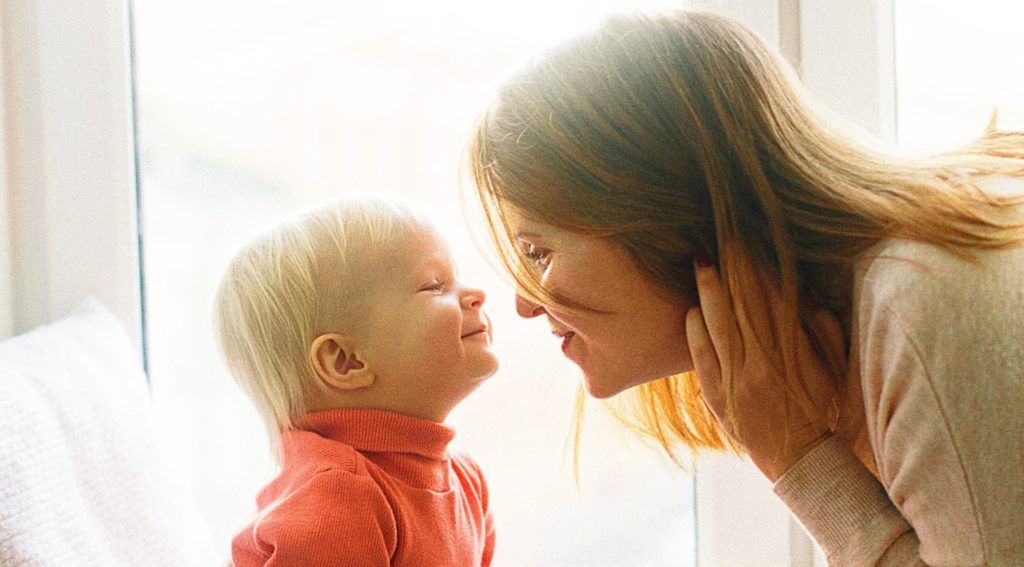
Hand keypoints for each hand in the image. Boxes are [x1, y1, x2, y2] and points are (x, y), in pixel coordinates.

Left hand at [685, 258, 845, 481]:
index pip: (773, 299)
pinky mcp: (718, 397)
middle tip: (720, 235)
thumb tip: (803, 293)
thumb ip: (823, 331)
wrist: (802, 462)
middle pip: (743, 305)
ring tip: (700, 261)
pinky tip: (692, 309)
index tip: (749, 241)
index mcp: (794, 354)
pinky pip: (702, 358)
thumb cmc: (823, 411)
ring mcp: (737, 381)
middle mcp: (763, 364)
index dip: (760, 267)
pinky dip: (696, 332)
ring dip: (709, 291)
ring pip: (720, 325)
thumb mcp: (833, 370)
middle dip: (732, 268)